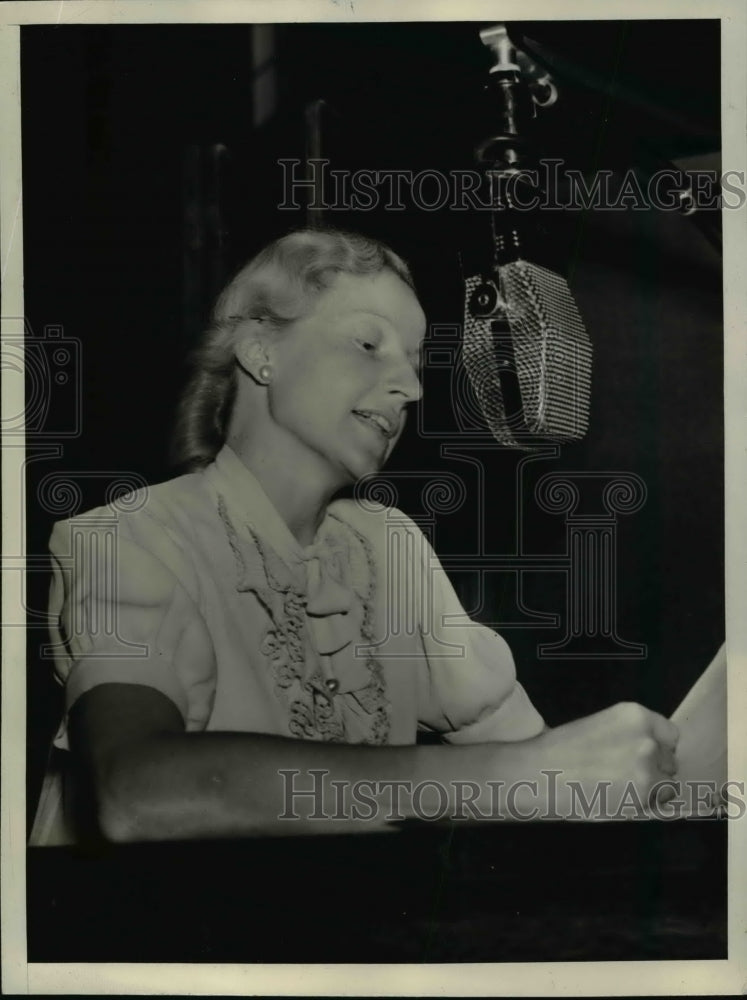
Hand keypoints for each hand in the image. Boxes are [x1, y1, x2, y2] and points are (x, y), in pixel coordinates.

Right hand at [532, 702, 678, 817]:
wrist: (540, 773)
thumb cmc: (560, 751)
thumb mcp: (600, 728)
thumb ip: (629, 735)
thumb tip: (649, 753)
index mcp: (634, 715)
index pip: (670, 735)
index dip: (659, 749)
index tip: (649, 759)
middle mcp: (646, 736)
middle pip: (669, 760)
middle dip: (655, 771)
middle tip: (626, 778)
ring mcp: (647, 765)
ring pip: (666, 785)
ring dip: (650, 790)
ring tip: (618, 790)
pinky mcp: (643, 792)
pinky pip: (656, 804)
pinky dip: (642, 806)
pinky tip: (616, 800)